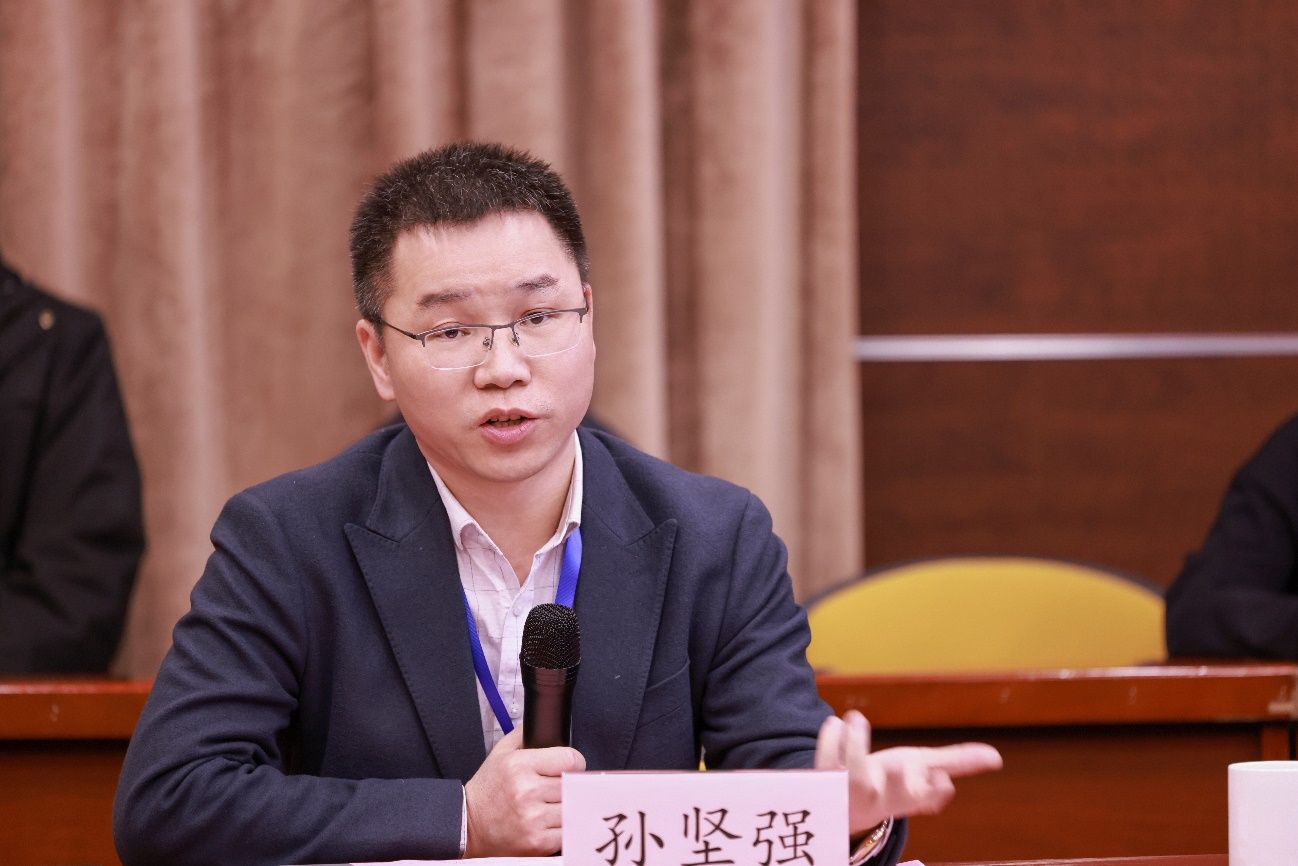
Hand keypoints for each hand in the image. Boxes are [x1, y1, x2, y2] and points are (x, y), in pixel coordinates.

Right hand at [463, 727, 586, 855]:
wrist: (468, 825)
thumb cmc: (488, 789)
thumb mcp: (501, 752)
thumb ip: (525, 734)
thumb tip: (547, 722)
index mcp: (520, 765)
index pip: (570, 759)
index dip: (574, 762)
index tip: (571, 766)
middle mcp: (527, 791)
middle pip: (574, 784)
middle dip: (571, 784)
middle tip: (560, 787)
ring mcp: (533, 819)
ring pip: (573, 807)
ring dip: (569, 806)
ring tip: (554, 805)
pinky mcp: (537, 842)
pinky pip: (567, 832)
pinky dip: (564, 828)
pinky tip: (551, 822)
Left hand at [815, 710, 1002, 834]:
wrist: (845, 805)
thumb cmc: (891, 783)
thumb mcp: (923, 771)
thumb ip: (956, 763)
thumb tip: (996, 757)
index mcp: (908, 798)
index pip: (926, 799)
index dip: (934, 792)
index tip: (942, 779)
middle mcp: (881, 798)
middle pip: (891, 797)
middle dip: (897, 781)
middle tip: (898, 764)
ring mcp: (850, 790)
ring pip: (852, 776)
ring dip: (854, 747)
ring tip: (857, 719)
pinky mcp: (824, 779)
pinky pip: (824, 760)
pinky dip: (828, 741)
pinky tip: (835, 722)